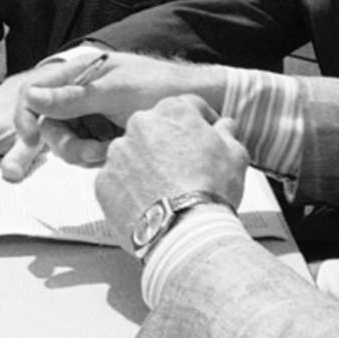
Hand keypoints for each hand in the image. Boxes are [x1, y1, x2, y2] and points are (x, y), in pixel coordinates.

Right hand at [14, 53, 228, 169]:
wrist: (202, 105)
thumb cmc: (163, 88)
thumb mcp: (116, 92)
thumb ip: (74, 97)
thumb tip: (32, 97)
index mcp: (81, 71)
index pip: (34, 92)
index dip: (27, 115)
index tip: (33, 139)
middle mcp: (82, 92)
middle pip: (49, 124)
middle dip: (67, 142)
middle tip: (93, 152)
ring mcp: (93, 114)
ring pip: (66, 142)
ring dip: (84, 152)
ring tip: (110, 152)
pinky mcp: (104, 133)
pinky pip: (85, 151)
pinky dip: (96, 157)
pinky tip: (115, 154)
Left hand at [95, 96, 248, 249]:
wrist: (184, 229)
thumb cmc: (211, 190)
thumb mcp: (235, 155)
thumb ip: (227, 133)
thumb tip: (224, 127)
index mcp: (173, 111)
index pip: (187, 107)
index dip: (200, 123)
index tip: (204, 138)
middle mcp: (140, 124)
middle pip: (156, 129)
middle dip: (169, 143)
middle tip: (185, 168)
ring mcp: (118, 153)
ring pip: (133, 154)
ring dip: (146, 165)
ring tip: (165, 190)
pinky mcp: (103, 182)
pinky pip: (117, 180)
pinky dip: (129, 189)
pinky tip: (148, 203)